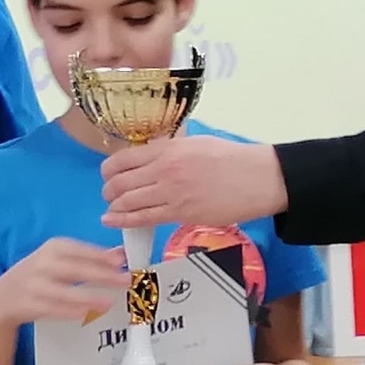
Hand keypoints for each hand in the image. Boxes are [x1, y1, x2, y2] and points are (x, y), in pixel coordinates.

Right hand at [0, 238, 131, 327]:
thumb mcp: (61, 260)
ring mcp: (34, 285)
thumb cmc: (39, 275)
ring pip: (64, 291)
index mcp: (53, 248)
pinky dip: (69, 311)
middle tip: (125, 281)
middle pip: (75, 269)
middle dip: (102, 275)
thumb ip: (90, 257)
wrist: (3, 296)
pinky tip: (85, 313)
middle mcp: (42, 263)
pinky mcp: (29, 304)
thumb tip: (120, 255)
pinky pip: (52, 308)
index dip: (101, 257)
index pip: (81, 251)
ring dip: (88, 296)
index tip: (122, 263)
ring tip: (109, 302)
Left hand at [102, 136, 286, 230]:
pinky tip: (112, 220)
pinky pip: (144, 219)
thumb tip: (148, 154)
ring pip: (127, 202)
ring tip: (111, 210)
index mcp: (167, 149)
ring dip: (114, 207)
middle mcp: (164, 170)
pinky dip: (123, 221)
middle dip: (108, 191)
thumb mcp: (194, 143)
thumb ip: (168, 149)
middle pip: (119, 182)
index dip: (108, 170)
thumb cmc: (230, 158)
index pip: (122, 159)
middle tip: (109, 195)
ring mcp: (171, 193)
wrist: (256, 178)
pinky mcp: (180, 214)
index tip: (108, 175)